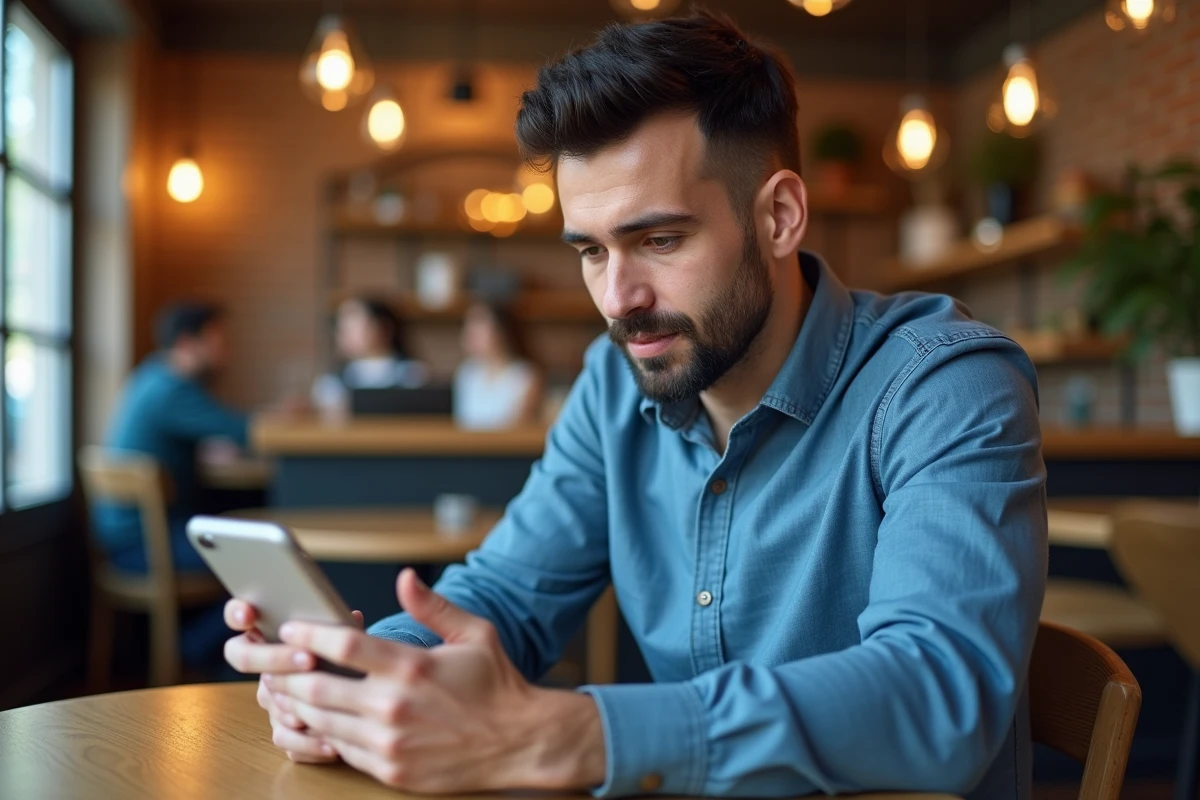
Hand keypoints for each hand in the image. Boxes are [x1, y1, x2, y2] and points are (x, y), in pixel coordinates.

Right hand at [223, 598, 364, 762]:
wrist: (359, 692)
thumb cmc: (347, 654)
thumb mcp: (347, 636)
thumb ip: (341, 627)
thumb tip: (352, 618)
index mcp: (272, 632)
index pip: (238, 615)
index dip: (237, 612)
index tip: (250, 613)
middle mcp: (263, 665)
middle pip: (244, 656)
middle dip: (275, 657)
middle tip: (309, 659)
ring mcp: (269, 697)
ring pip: (267, 699)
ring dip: (294, 702)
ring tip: (325, 704)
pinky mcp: (281, 728)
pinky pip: (284, 737)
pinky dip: (309, 742)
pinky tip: (332, 743)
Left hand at [264, 569, 605, 791]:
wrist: (521, 742)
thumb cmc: (497, 685)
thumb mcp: (474, 634)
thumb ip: (433, 606)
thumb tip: (403, 578)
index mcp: (412, 667)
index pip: (344, 644)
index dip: (309, 633)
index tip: (292, 627)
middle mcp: (395, 706)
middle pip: (318, 686)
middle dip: (288, 672)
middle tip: (275, 661)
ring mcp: (390, 743)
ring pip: (322, 721)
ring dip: (299, 704)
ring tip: (290, 689)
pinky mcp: (391, 770)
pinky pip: (341, 751)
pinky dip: (323, 734)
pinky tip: (319, 720)